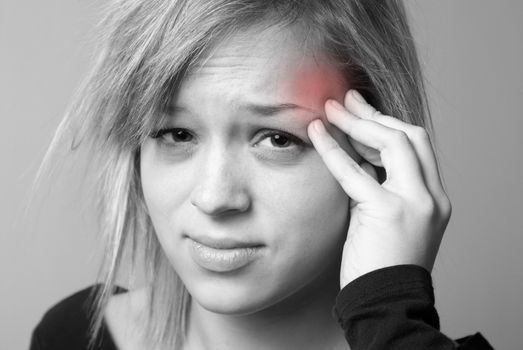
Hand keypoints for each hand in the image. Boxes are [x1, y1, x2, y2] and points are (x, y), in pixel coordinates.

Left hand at [307, 89, 451, 288]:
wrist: (385, 302)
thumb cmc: (380, 265)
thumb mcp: (384, 221)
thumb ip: (376, 189)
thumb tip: (353, 157)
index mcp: (433, 198)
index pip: (415, 146)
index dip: (385, 124)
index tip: (360, 112)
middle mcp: (431, 196)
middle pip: (409, 136)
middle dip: (374, 115)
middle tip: (345, 100)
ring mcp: (416, 203)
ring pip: (391, 143)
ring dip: (357, 123)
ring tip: (330, 109)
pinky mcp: (389, 212)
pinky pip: (356, 171)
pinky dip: (334, 149)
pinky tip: (317, 132)